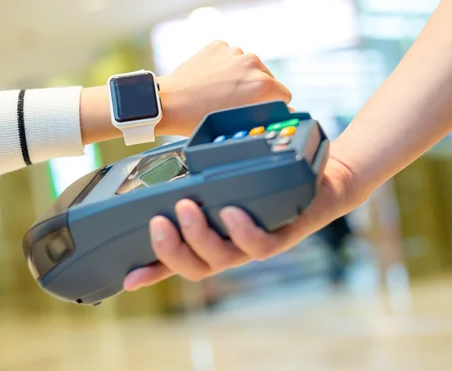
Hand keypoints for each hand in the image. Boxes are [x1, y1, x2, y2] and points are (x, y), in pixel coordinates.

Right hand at [123, 147, 365, 290]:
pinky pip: (261, 245)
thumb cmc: (269, 181)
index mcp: (216, 239)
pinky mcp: (282, 236)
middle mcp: (232, 249)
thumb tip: (166, 172)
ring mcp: (256, 244)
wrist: (323, 178)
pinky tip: (230, 212)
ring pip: (224, 258)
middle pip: (197, 268)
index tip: (128, 279)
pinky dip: (242, 231)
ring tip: (187, 207)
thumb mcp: (227, 181)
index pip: (179, 261)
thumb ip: (201, 184)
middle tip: (158, 222)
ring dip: (200, 236)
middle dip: (171, 250)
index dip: (153, 273)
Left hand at [157, 40, 292, 136]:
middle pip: (267, 78)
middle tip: (235, 104)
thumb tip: (284, 111)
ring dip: (240, 77)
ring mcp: (234, 52)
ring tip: (219, 93)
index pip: (284, 95)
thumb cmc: (201, 119)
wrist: (169, 103)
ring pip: (248, 67)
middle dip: (256, 91)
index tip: (260, 111)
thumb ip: (265, 114)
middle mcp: (252, 63)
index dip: (273, 106)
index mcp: (263, 85)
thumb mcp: (240, 123)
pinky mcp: (218, 46)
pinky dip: (224, 67)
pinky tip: (210, 80)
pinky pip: (230, 57)